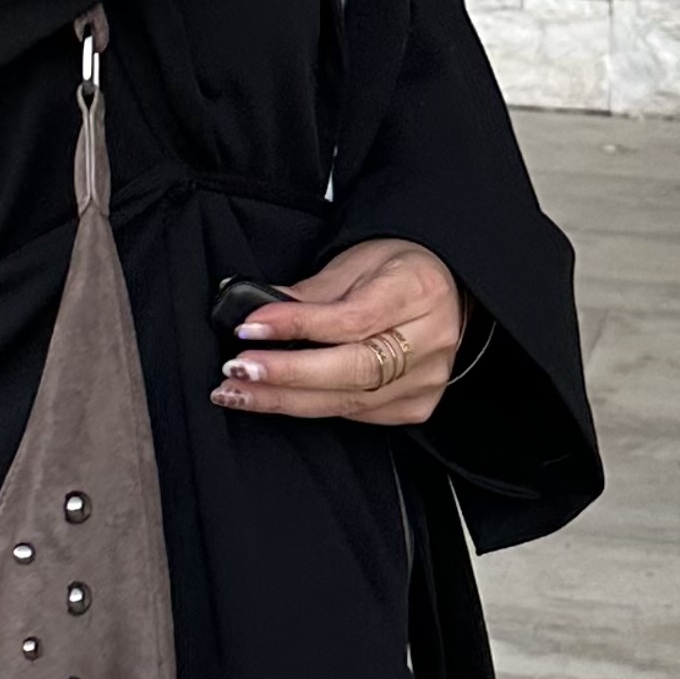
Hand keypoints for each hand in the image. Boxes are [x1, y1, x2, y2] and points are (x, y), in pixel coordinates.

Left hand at [209, 238, 464, 427]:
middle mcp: (430, 339)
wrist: (442, 289)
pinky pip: (358, 415)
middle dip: (286, 374)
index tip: (250, 327)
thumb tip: (254, 315)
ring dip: (286, 399)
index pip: (352, 319)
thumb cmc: (395, 271)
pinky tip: (278, 400)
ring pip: (350, 401)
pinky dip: (313, 407)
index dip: (297, 326)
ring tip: (239, 392)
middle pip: (354, 369)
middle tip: (237, 371)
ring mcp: (427, 378)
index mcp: (418, 290)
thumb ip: (307, 293)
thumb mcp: (353, 263)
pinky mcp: (416, 404)